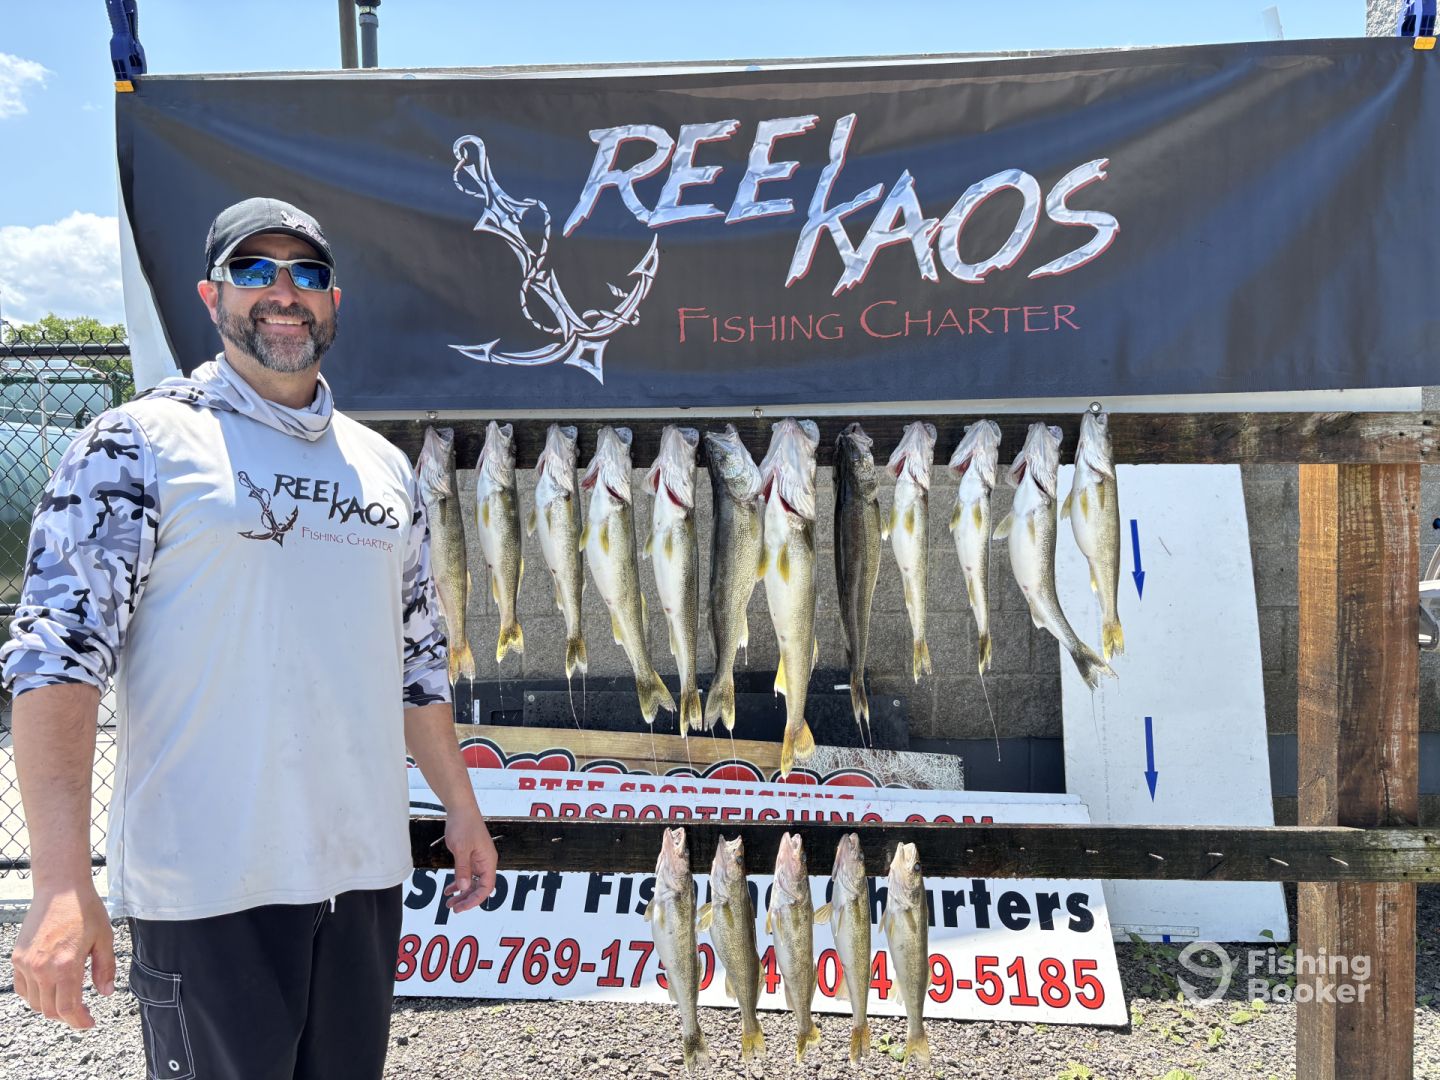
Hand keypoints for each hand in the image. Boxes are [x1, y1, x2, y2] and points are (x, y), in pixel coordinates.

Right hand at [11, 882, 114, 1028]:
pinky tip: (50, 990)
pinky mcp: (18, 958)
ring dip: (51, 1007)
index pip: (68, 1008)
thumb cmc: (85, 910)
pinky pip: (23, 988)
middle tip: (82, 1012)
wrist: (60, 889)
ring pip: (35, 1002)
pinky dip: (35, 996)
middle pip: (50, 1009)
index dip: (79, 1021)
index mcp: (66, 965)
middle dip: (68, 1016)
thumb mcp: (105, 938)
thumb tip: (106, 992)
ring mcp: (27, 964)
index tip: (89, 1023)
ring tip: (68, 1000)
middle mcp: (42, 968)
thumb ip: (105, 968)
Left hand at [442, 807, 497, 912]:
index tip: (461, 907)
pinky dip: (458, 883)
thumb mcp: (461, 848)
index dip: (474, 900)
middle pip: (479, 888)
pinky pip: (467, 874)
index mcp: (488, 861)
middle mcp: (485, 862)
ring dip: (462, 893)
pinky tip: (449, 889)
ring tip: (449, 902)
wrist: (461, 808)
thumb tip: (463, 887)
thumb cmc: (464, 825)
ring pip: (472, 883)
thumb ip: (462, 869)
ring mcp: (478, 860)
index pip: (486, 887)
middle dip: (467, 899)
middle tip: (453, 908)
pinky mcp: (470, 856)